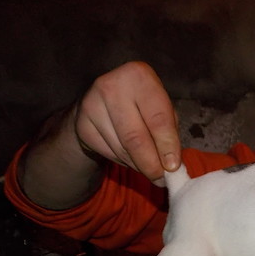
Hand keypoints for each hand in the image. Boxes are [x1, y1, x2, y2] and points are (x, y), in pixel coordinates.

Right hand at [75, 61, 180, 184]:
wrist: (102, 101)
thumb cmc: (142, 105)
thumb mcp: (161, 108)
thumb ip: (169, 132)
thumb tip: (171, 164)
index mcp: (138, 76)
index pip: (158, 118)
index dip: (167, 146)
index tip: (173, 167)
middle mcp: (112, 86)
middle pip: (135, 138)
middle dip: (151, 164)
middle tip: (161, 179)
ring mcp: (91, 105)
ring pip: (122, 150)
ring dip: (139, 165)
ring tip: (148, 167)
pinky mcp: (82, 125)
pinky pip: (108, 154)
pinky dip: (124, 162)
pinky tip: (129, 156)